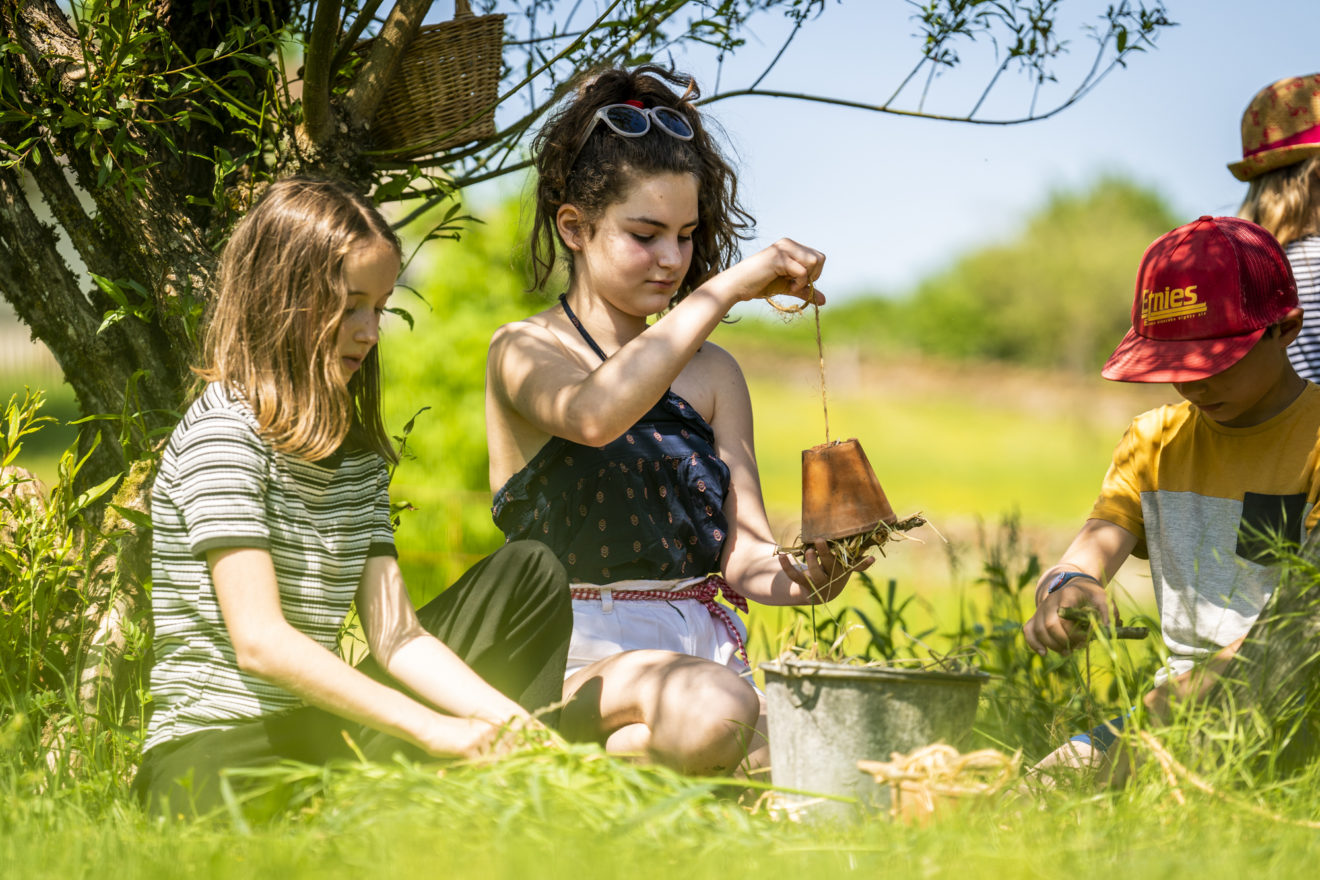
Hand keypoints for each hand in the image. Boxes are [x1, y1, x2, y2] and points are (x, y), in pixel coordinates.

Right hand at [710, 238, 826, 304]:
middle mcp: (788, 244)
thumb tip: (824, 301)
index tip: (798, 282)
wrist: (738, 286)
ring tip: (790, 284)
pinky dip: (798, 283)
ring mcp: (783, 249)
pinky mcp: (779, 258)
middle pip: (819, 258)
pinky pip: (802, 271)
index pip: (818, 257)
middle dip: (812, 275)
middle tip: (795, 283)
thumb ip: (805, 290)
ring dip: (805, 278)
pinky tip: (786, 285)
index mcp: (790, 246)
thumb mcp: (787, 287)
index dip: (814, 273)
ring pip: (814, 261)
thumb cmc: (760, 285)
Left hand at [778, 539, 873, 603]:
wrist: (821, 593)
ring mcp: (818, 582)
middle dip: (825, 553)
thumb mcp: (844, 563)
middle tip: (820, 540)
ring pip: (814, 573)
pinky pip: (794, 576)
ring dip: (811, 561)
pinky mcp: (805, 585)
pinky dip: (787, 566)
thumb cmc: (834, 570)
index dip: (863, 564)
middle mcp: (833, 577)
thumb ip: (853, 553)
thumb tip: (866, 535)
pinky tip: (781, 556)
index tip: (871, 558)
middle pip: (830, 565)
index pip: (855, 566)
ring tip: (808, 551)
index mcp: (844, 569)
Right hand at [1022, 577, 1110, 656]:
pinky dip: (1034, 643)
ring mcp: (1041, 609)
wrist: (1073, 587)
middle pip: (1049, 626)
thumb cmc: (1089, 595)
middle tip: (1076, 647)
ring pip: (1038, 630)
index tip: (1087, 639)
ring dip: (1052, 645)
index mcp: (1067, 595)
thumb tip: (1106, 628)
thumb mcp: (1101, 598)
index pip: (1065, 618)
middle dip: (1063, 641)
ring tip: (1067, 652)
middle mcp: (1050, 602)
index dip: (1075, 633)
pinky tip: (1044, 652)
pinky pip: (1028, 631)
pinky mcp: (1036, 617)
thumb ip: (1106, 612)